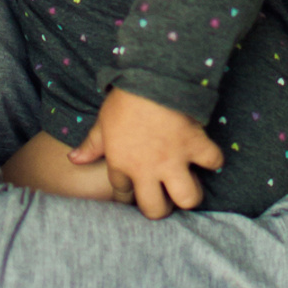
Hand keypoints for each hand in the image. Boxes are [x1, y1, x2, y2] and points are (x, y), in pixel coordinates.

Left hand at [68, 87, 224, 218]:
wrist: (151, 78)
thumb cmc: (124, 98)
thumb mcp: (102, 122)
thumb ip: (91, 145)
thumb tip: (73, 160)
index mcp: (122, 164)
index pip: (123, 194)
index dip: (128, 192)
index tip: (134, 188)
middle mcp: (148, 169)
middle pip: (156, 209)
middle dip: (160, 208)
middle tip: (164, 197)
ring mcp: (174, 160)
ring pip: (188, 198)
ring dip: (189, 195)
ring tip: (186, 186)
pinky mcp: (195, 145)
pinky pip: (212, 162)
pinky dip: (213, 160)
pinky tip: (208, 156)